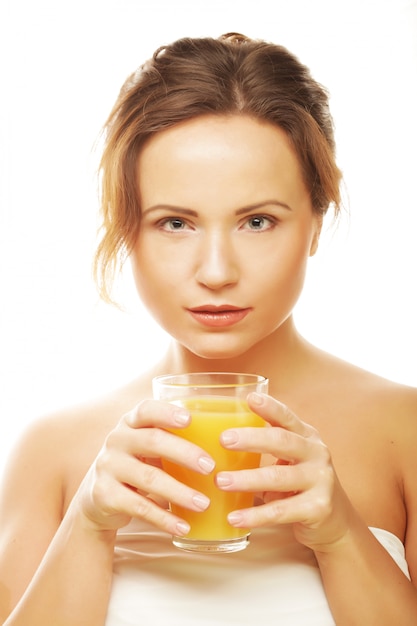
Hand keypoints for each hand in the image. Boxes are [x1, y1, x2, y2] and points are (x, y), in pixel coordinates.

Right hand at [73, 399, 215, 535]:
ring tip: (204, 504)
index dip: (166, 413)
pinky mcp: (104, 495)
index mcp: (131, 422)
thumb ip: (174, 439)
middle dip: (184, 453)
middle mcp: (116, 439)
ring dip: (180, 492)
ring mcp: (108, 466)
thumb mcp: (149, 447)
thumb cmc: (138, 464)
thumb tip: (229, 444)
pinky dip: (164, 519)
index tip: (189, 419)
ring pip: (148, 478)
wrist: (98, 497)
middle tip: (210, 467)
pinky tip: (183, 526)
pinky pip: (139, 507)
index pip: (146, 410)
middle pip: (152, 441)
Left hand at [216, 392, 352, 551]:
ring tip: (220, 481)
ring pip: (278, 477)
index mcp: (306, 436)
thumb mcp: (289, 459)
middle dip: (251, 439)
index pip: (286, 417)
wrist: (335, 521)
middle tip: (223, 439)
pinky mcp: (318, 508)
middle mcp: (316, 453)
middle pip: (282, 441)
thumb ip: (265, 447)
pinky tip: (234, 517)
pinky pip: (281, 511)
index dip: (269, 407)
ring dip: (247, 479)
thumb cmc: (300, 484)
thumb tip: (214, 438)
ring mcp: (320, 480)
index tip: (249, 398)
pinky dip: (255, 515)